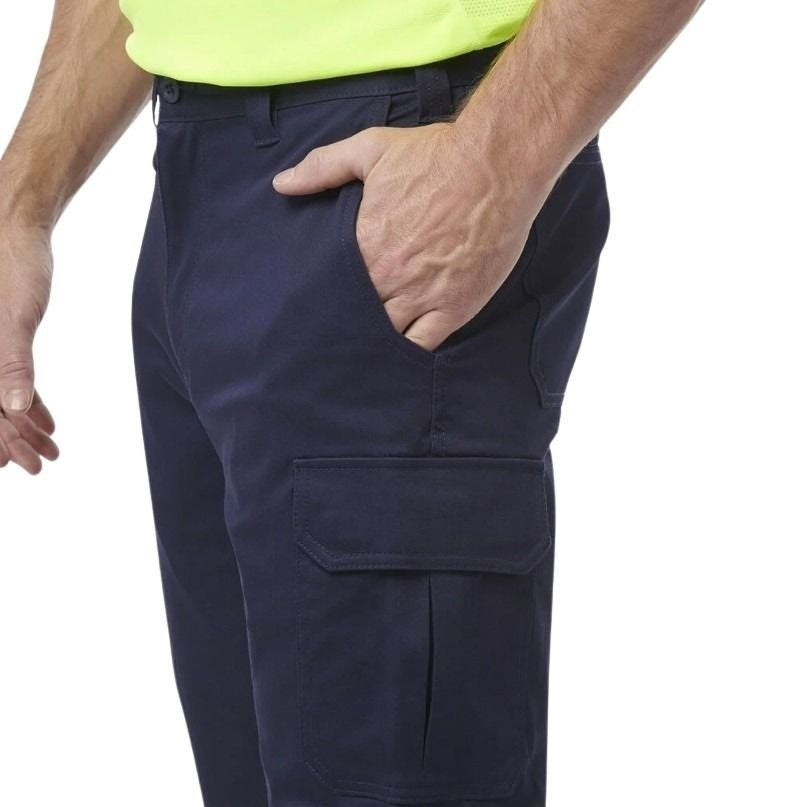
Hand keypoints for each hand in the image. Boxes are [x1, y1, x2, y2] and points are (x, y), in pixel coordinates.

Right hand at [0, 221, 58, 473]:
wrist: (14, 226)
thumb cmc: (13, 264)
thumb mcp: (16, 317)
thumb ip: (12, 362)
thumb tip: (14, 407)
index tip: (15, 466)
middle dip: (12, 439)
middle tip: (41, 464)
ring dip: (23, 425)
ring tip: (51, 448)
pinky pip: (8, 378)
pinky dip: (27, 401)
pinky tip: (47, 420)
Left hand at [273, 122, 545, 350]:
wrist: (495, 166)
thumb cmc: (436, 156)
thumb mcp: (371, 150)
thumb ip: (323, 167)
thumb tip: (282, 183)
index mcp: (364, 245)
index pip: (333, 287)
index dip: (327, 297)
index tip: (321, 302)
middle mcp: (389, 277)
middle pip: (357, 315)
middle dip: (348, 321)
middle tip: (339, 330)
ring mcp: (422, 296)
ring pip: (386, 335)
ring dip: (375, 338)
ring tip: (366, 345)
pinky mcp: (454, 307)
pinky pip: (423, 345)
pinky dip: (409, 351)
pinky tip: (401, 349)